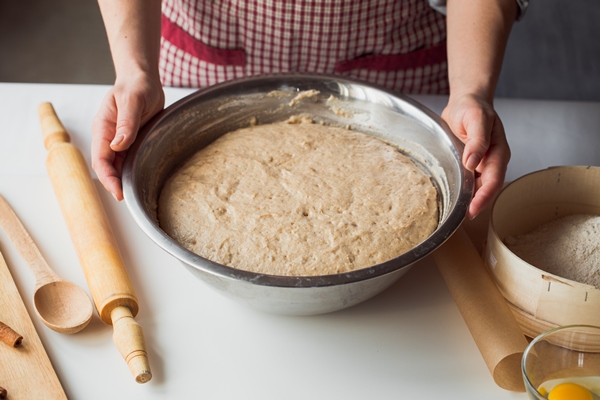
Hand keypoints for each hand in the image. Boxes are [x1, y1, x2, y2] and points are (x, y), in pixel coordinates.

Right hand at [91, 73, 164, 200]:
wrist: (142, 80)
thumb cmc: (136, 86)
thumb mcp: (133, 100)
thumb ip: (126, 123)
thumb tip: (117, 145)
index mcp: (103, 127)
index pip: (100, 158)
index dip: (107, 177)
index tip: (118, 191)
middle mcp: (108, 136)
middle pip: (106, 166)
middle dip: (113, 183)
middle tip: (126, 198)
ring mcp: (118, 140)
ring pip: (116, 165)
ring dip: (121, 179)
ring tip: (132, 195)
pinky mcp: (130, 141)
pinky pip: (127, 160)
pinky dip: (129, 171)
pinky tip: (137, 181)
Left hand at [441, 93, 509, 219]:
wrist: (465, 102)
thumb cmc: (473, 107)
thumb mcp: (476, 118)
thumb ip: (477, 140)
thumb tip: (472, 162)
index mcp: (498, 153)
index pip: (493, 181)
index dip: (484, 197)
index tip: (472, 210)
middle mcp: (490, 162)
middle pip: (486, 189)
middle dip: (476, 205)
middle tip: (460, 218)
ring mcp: (479, 165)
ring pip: (475, 188)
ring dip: (467, 200)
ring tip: (454, 214)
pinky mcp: (467, 165)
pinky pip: (465, 181)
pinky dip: (460, 191)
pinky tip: (450, 199)